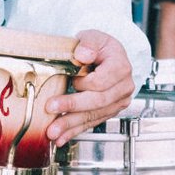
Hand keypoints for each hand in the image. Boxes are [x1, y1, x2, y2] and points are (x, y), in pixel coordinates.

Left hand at [42, 30, 135, 145]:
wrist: (106, 56)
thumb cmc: (99, 47)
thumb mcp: (93, 37)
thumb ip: (88, 43)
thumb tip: (83, 54)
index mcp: (120, 67)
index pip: (101, 81)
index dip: (83, 83)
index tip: (70, 79)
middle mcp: (123, 87)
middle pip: (97, 101)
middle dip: (72, 107)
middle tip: (51, 109)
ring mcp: (117, 102)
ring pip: (93, 115)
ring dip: (71, 125)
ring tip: (53, 132)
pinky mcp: (109, 111)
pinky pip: (92, 122)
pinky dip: (75, 131)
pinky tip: (62, 137)